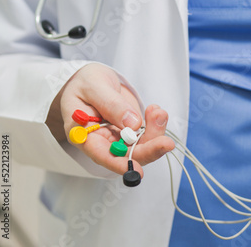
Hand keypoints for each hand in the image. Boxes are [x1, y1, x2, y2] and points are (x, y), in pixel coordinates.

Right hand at [47, 63, 174, 176]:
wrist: (92, 79)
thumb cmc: (85, 82)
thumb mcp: (93, 86)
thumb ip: (111, 104)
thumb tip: (133, 123)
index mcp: (84, 135)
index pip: (101, 155)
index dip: (119, 164)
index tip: (137, 171)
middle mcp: (102, 141)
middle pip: (127, 155)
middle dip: (149, 150)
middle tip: (167, 143)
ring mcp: (119, 137)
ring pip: (141, 146)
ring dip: (155, 133)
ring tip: (158, 112)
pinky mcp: (131, 130)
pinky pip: (148, 134)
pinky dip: (156, 124)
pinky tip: (156, 111)